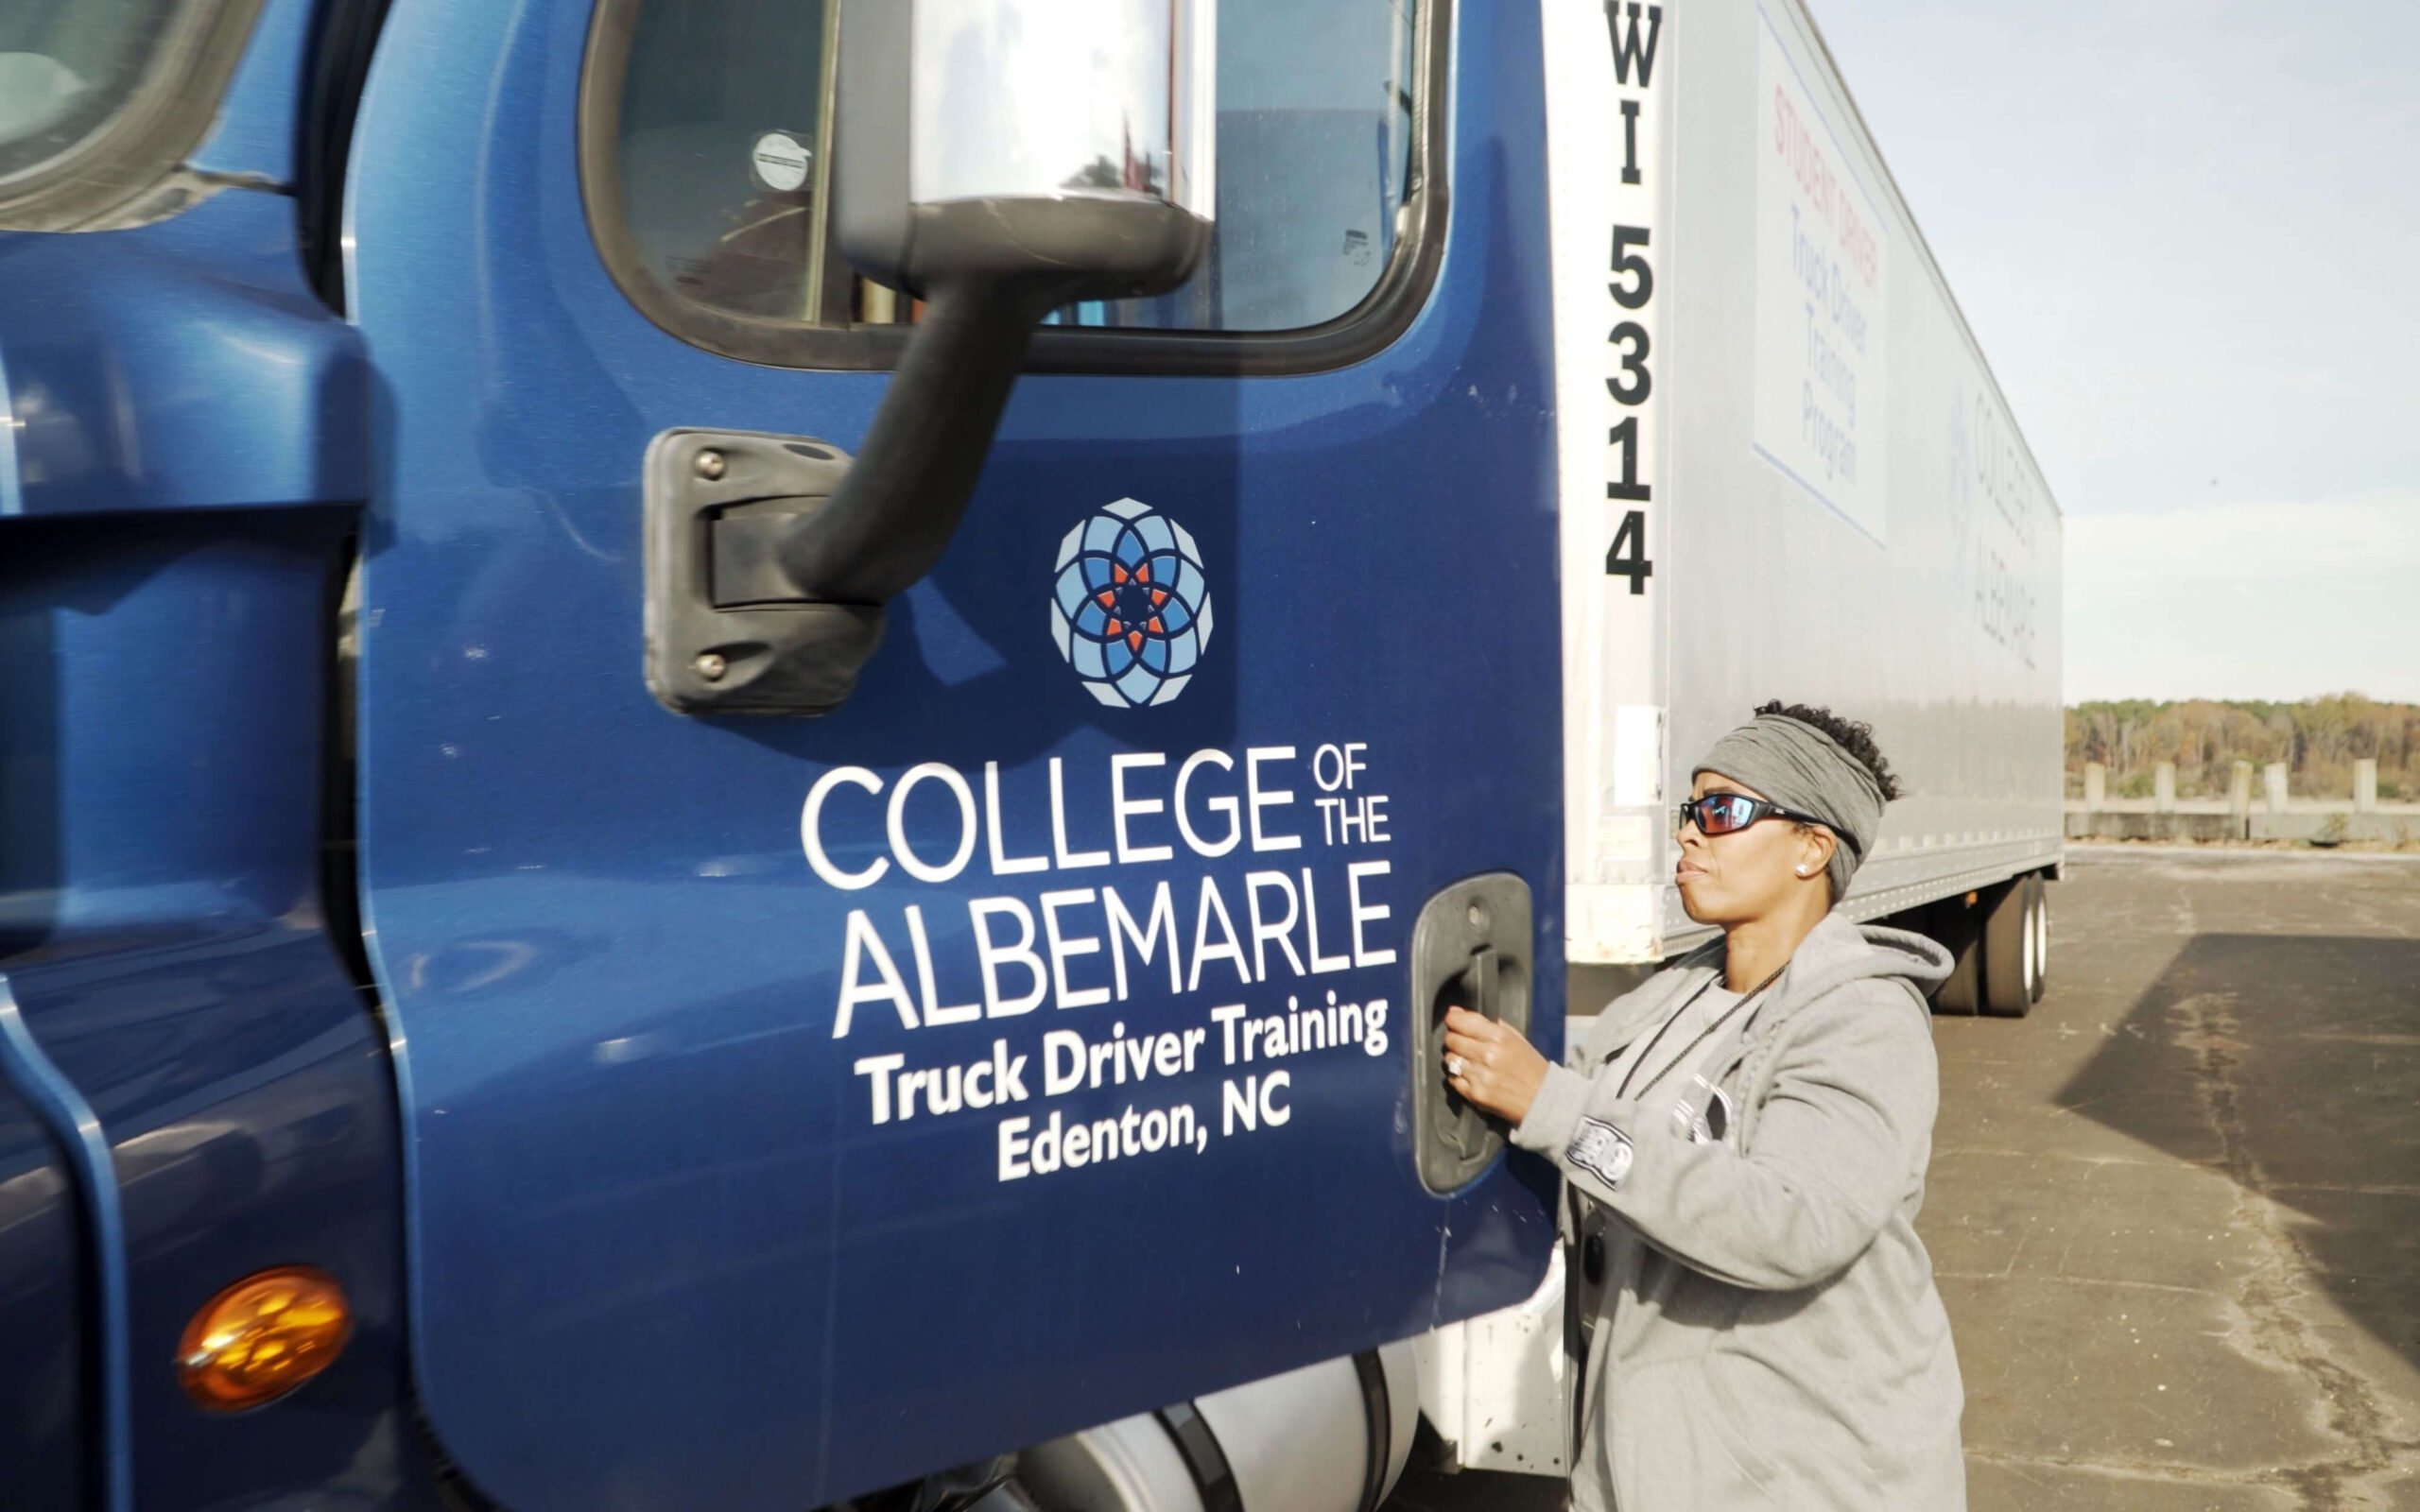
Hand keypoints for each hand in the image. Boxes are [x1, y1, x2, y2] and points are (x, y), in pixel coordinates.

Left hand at [1441, 1006, 1549, 1125]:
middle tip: (1465, 1045)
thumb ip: (1486, 1024)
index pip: (1458, 1021)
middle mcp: (1487, 1054)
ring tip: (1470, 1062)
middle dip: (1454, 1040)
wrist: (1545, 1100)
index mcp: (1498, 1036)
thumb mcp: (1516, 1039)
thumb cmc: (1531, 1067)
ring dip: (1456, 1059)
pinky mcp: (1475, 1094)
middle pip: (1450, 1040)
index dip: (1453, 1020)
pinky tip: (1472, 1077)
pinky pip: (1453, 1080)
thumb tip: (1456, 1011)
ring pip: (1449, 1059)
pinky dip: (1459, 1077)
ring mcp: (1479, 1075)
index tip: (1454, 1022)